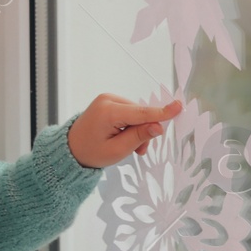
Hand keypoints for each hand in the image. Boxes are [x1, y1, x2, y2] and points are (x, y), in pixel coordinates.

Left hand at [67, 94, 182, 167]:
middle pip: (141, 114)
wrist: (71, 148)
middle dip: (144, 132)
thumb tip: (158, 126)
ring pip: (138, 114)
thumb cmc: (91, 152)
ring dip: (138, 130)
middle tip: (137, 151)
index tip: (179, 106)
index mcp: (107, 112)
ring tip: (128, 146)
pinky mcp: (110, 101)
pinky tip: (124, 136)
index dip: (162, 112)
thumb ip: (139, 137)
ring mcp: (108, 99)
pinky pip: (131, 112)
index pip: (141, 112)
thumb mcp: (117, 150)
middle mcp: (108, 100)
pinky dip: (131, 125)